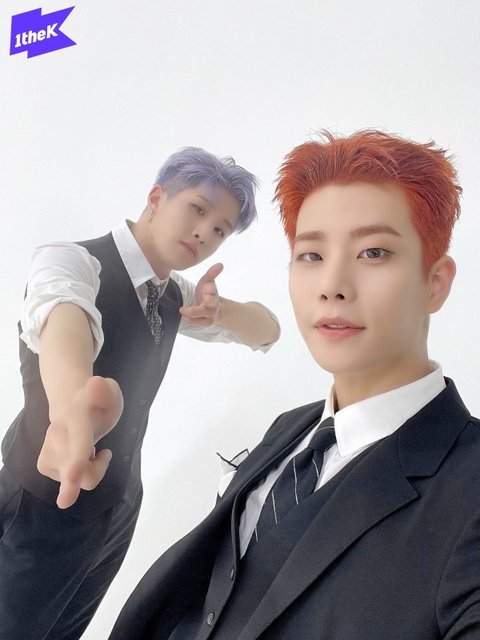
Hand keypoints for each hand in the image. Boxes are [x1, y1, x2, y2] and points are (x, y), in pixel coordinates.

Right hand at [37, 376, 123, 508]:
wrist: (71, 404)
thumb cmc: (97, 403)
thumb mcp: (110, 392)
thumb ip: (105, 390)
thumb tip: (95, 383)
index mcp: (77, 417)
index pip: (77, 440)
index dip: (76, 461)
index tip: (72, 477)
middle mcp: (57, 434)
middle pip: (76, 469)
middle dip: (85, 478)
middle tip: (101, 460)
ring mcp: (48, 449)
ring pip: (76, 479)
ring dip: (93, 469)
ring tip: (96, 450)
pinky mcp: (44, 464)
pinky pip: (69, 482)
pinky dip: (81, 475)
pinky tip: (83, 459)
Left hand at [179, 262, 223, 326]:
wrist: (216, 307)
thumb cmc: (208, 292)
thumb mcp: (208, 281)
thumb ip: (212, 273)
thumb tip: (220, 264)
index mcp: (214, 294)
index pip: (213, 292)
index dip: (211, 290)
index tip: (208, 287)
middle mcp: (213, 305)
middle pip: (211, 306)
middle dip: (207, 303)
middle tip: (202, 300)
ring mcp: (209, 315)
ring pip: (203, 316)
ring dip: (193, 313)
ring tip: (182, 310)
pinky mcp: (204, 322)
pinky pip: (197, 322)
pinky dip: (190, 320)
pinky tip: (183, 316)